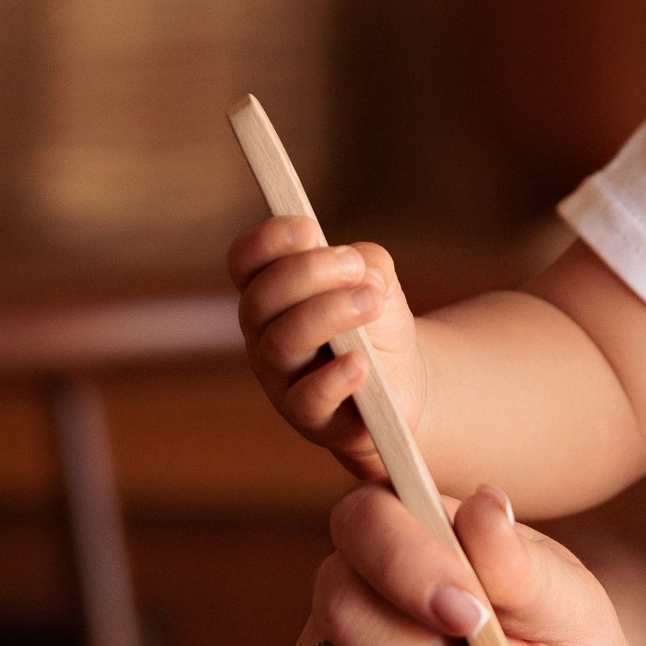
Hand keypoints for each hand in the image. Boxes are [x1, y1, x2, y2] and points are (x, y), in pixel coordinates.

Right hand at [230, 212, 425, 476]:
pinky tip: (361, 363)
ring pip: (282, 343)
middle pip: (261, 299)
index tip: (309, 227)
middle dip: (309, 273)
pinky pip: (307, 399)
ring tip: (371, 302)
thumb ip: (365, 263)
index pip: (245, 261)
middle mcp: (264, 334)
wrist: (400, 380)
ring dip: (329, 314)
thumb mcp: (374, 277)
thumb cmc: (374, 320)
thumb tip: (360, 274)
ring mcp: (281, 379)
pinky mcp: (310, 418)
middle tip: (355, 266)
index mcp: (270, 291)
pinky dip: (334, 377)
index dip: (268, 240)